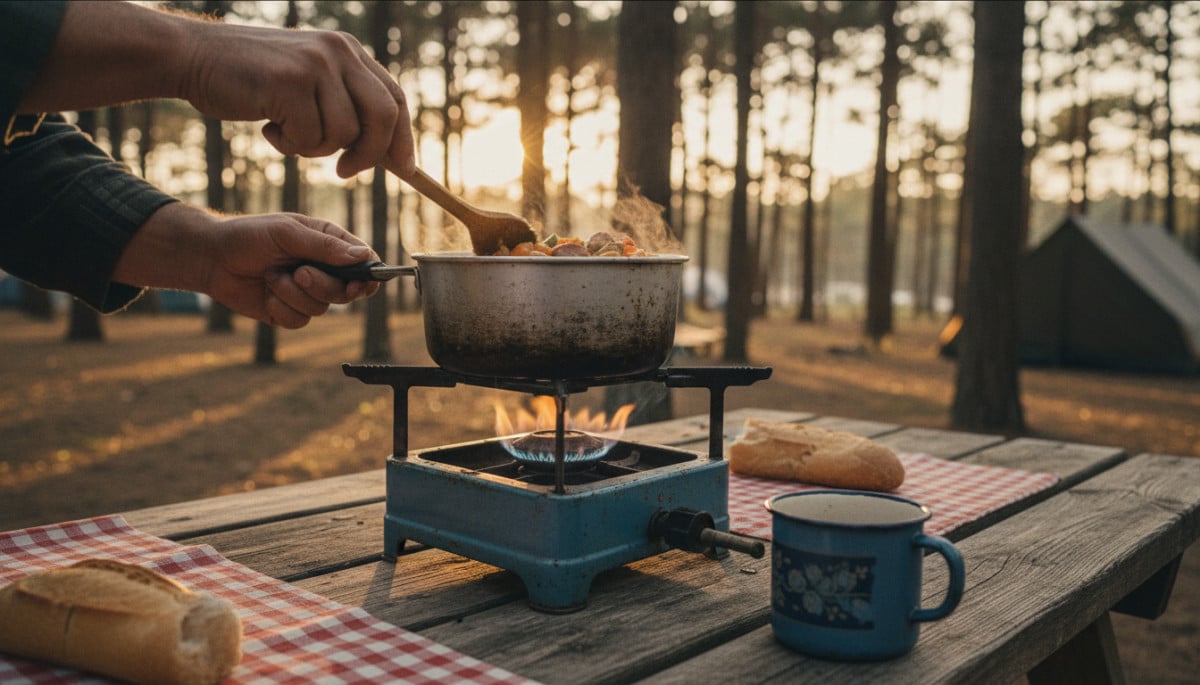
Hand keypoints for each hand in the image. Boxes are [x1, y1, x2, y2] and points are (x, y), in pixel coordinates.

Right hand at [180, 21, 415, 178]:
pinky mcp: (290, 82)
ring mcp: (315, 64)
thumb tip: (388, 155)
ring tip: (286, 133)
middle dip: (370, 154)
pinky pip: (310, 137)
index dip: (402, 138)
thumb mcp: (308, 85)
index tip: (405, 170)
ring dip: (315, 149)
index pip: (395, 97)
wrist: (193, 57)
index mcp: (347, 50)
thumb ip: (344, 106)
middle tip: (345, 172)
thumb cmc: (251, 81)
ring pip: (344, 133)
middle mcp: (338, 51)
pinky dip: (290, 145)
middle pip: (384, 115)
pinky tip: (268, 128)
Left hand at [201, 213, 382, 328]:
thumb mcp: (287, 233)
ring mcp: (307, 292)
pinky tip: (266, 292)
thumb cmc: (248, 236)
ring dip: (292, 294)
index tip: (358, 283)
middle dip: (321, 285)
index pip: (364, 262)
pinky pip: (300, 320)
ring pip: (322, 308)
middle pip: (346, 291)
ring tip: (271, 276)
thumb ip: (324, 246)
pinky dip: (281, 307)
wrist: (211, 258)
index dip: (367, 276)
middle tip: (298, 273)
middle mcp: (323, 269)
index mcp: (328, 243)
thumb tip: (362, 258)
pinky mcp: (289, 311)